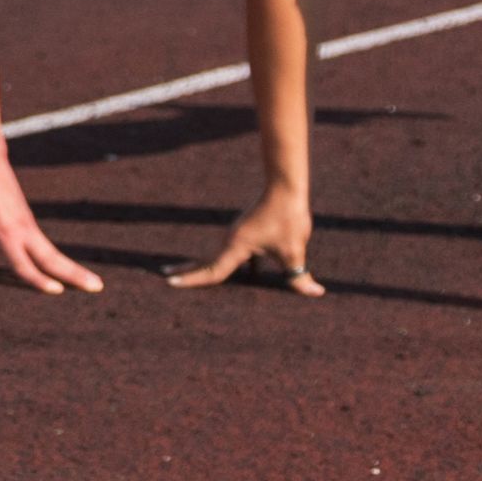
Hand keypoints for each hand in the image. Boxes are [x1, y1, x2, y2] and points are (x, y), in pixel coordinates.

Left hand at [0, 143, 107, 296]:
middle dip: (75, 274)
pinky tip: (69, 270)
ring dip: (74, 268)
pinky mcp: (29, 220)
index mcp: (4, 234)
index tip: (57, 291)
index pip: (23, 264)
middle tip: (97, 288)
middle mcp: (21, 231)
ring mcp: (28, 225)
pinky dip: (59, 260)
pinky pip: (46, 245)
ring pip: (54, 252)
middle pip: (52, 258)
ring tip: (94, 283)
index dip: (38, 279)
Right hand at [168, 190, 324, 299]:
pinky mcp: (249, 232)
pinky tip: (252, 273)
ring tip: (191, 275)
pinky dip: (238, 265)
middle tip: (166, 276)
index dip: (192, 280)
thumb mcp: (294, 251)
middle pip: (207, 261)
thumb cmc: (287, 217)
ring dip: (209, 267)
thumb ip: (300, 276)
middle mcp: (232, 240)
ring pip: (222, 257)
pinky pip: (239, 253)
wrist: (285, 188)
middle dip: (188, 270)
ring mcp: (239, 235)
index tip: (170, 283)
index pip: (212, 270)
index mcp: (237, 246)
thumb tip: (316, 292)